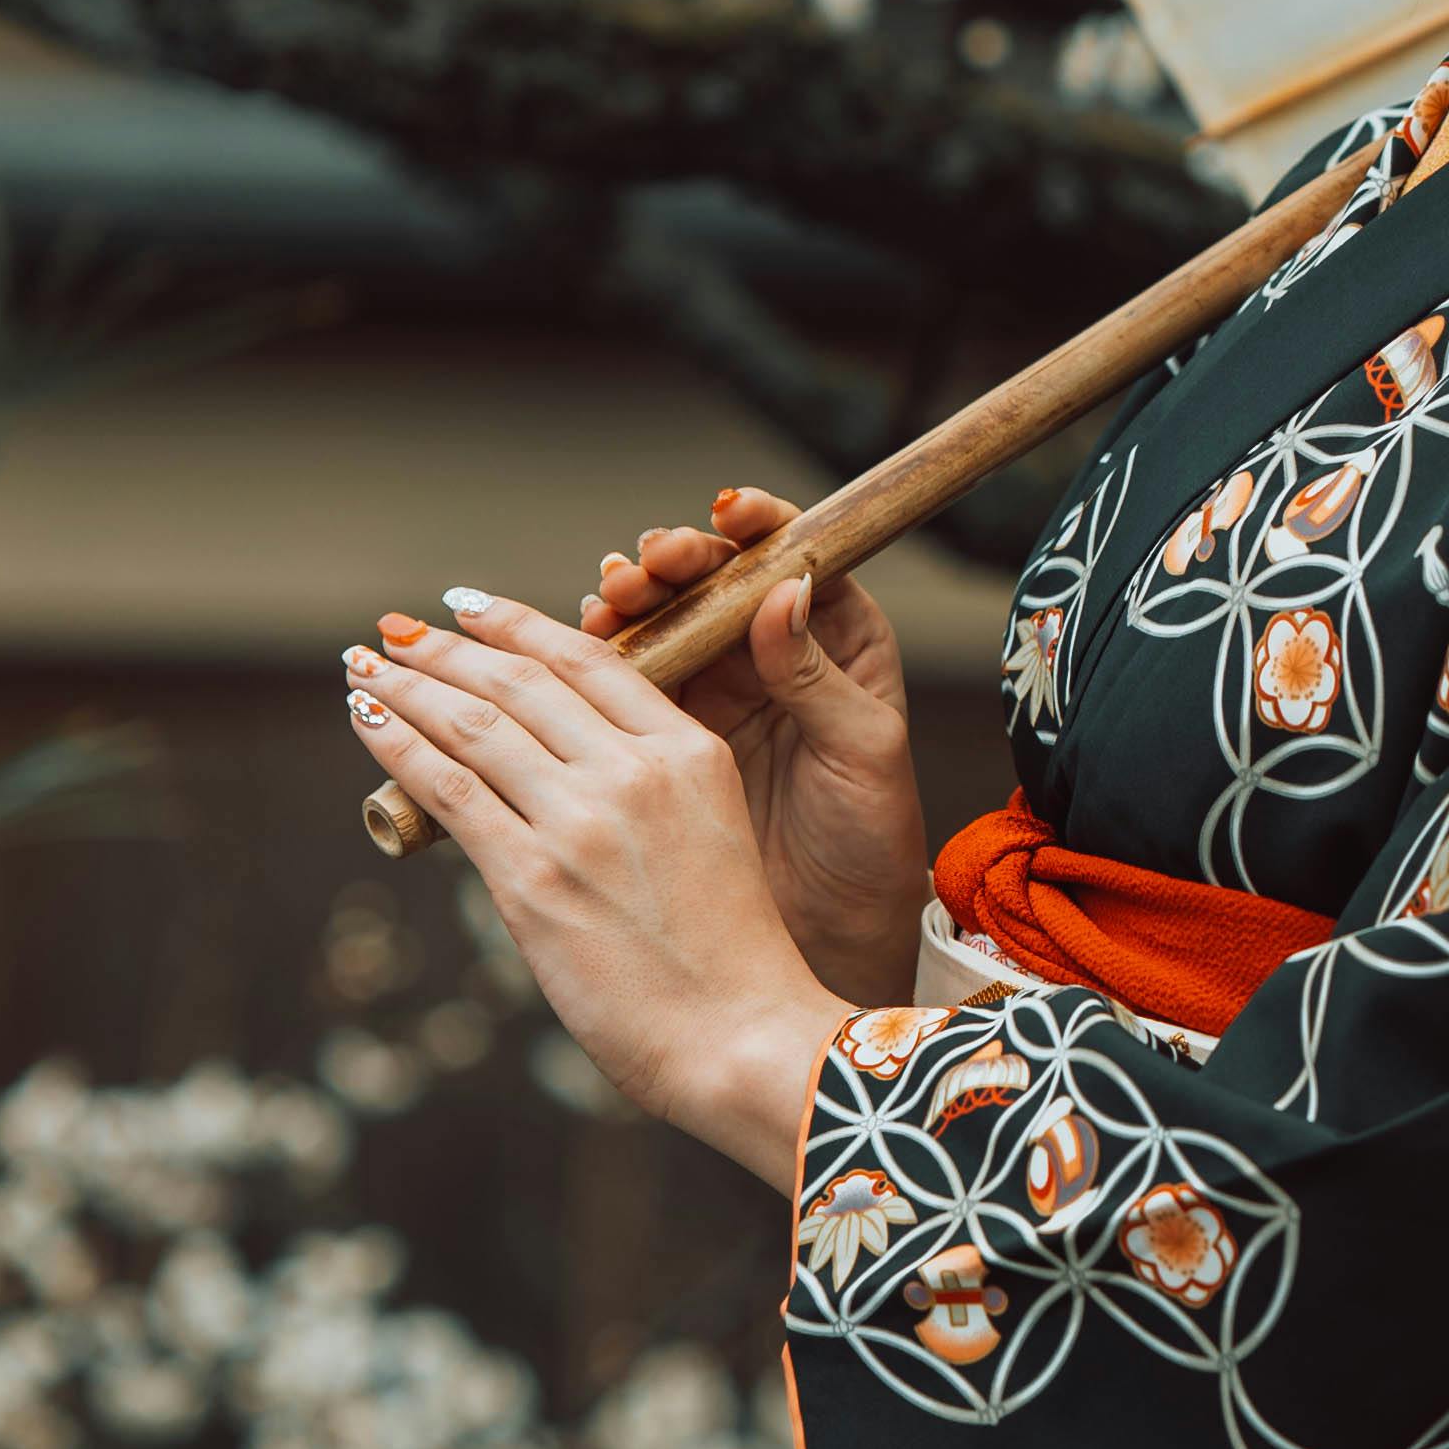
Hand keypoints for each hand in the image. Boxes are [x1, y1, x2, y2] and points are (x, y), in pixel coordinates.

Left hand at [343, 592, 844, 1188]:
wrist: (741, 1038)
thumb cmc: (729, 958)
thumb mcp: (712, 833)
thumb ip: (647, 787)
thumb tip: (558, 768)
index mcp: (689, 753)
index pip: (586, 660)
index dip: (514, 624)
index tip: (465, 606)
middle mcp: (635, 772)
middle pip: (519, 681)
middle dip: (444, 648)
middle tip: (394, 629)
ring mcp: (582, 823)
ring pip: (473, 724)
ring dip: (405, 686)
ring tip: (363, 666)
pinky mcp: (534, 879)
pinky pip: (448, 790)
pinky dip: (397, 746)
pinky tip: (367, 722)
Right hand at [585, 490, 931, 1009]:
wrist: (832, 933)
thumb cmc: (870, 844)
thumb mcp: (860, 755)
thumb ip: (817, 676)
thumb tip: (784, 589)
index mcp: (837, 639)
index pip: (790, 557)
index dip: (755, 526)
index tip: (725, 514)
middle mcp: (770, 653)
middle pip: (710, 581)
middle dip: (672, 564)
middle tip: (642, 571)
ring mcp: (714, 691)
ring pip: (662, 623)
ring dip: (628, 604)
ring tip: (606, 602)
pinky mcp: (665, 737)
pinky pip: (625, 683)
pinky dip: (596, 662)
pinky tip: (577, 647)